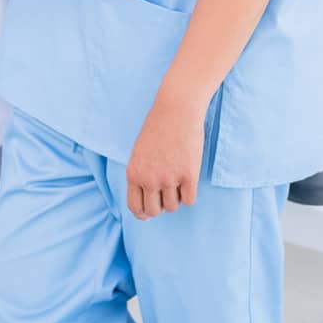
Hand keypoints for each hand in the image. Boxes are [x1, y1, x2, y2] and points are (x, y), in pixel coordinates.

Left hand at [126, 92, 205, 219]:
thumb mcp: (139, 153)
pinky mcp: (188, 175)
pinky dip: (189, 193)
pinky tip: (188, 179)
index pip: (135, 207)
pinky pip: (189, 200)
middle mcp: (149, 179)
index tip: (151, 210)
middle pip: (154, 211)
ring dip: (176, 197)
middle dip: (161, 205)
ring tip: (178, 177)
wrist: (177, 109)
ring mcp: (169, 178)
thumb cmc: (158, 127)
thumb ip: (140, 176)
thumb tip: (146, 208)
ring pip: (173, 206)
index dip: (144, 213)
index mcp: (134, 173)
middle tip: (167, 192)